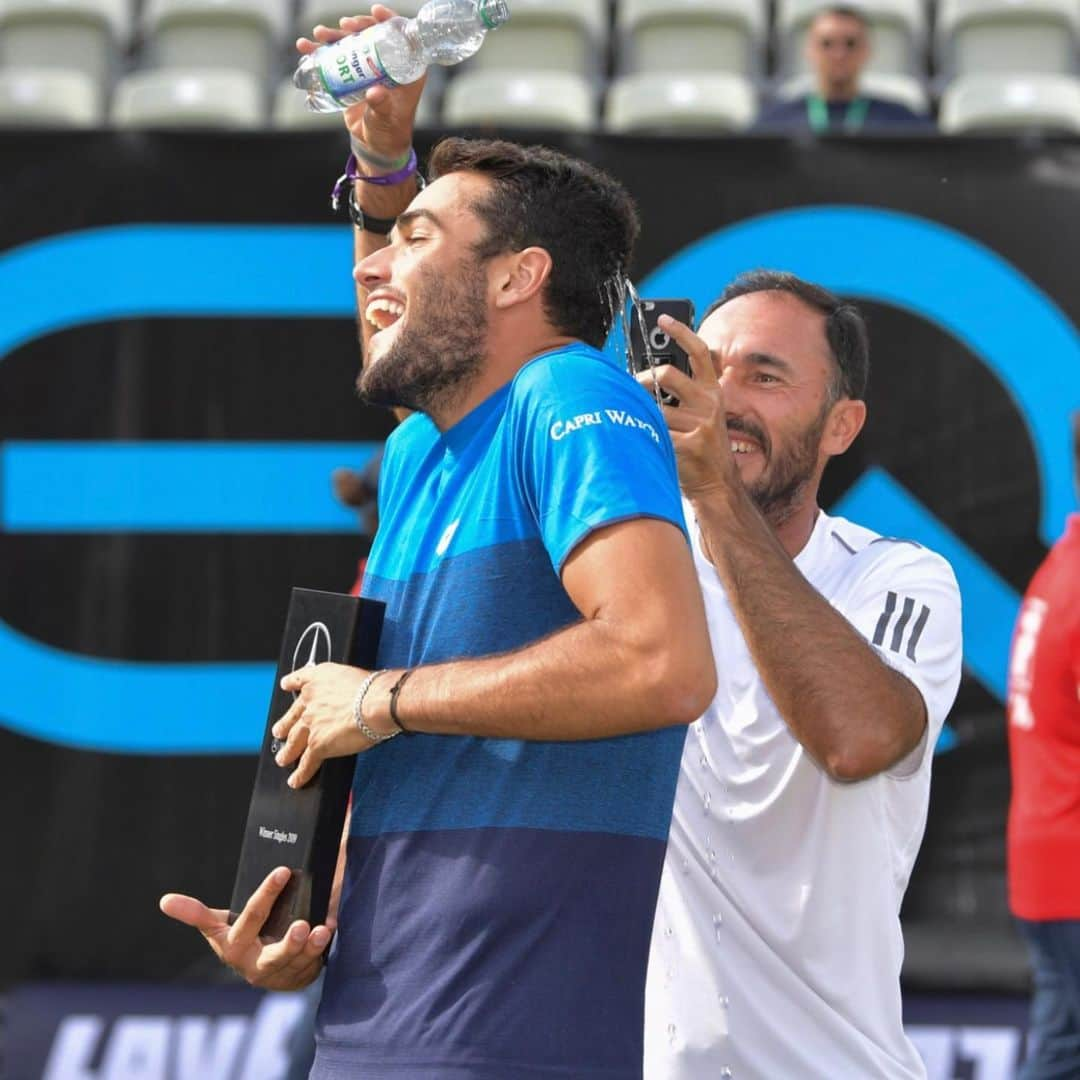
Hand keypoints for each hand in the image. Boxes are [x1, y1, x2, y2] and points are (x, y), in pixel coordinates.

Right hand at [159, 868, 332, 990]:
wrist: (259, 970)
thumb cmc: (240, 938)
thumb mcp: (217, 927)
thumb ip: (195, 914)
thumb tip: (165, 901)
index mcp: (235, 946)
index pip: (251, 918)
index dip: (266, 895)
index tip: (282, 870)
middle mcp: (256, 965)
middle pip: (274, 955)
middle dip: (288, 944)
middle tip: (302, 925)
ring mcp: (279, 974)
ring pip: (297, 962)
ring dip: (311, 947)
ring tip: (322, 929)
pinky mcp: (299, 978)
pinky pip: (312, 966)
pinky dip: (321, 951)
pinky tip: (329, 932)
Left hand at [274, 663, 392, 786]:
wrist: (377, 703)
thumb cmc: (375, 689)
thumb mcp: (357, 677)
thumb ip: (348, 685)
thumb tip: (358, 695)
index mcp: (321, 678)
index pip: (300, 679)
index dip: (291, 683)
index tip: (287, 685)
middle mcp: (311, 699)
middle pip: (293, 716)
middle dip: (285, 725)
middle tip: (279, 731)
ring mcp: (311, 723)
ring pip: (294, 740)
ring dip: (288, 752)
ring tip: (283, 758)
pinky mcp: (317, 744)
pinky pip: (306, 762)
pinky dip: (300, 773)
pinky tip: (296, 779)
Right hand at [296, 7, 426, 159]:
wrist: (374, 144)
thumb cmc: (388, 133)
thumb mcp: (386, 120)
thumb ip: (382, 107)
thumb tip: (374, 94)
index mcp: (406, 71)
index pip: (401, 38)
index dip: (389, 21)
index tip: (375, 11)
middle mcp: (388, 65)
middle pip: (373, 35)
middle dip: (356, 25)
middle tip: (344, 25)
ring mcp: (369, 69)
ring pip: (352, 43)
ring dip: (334, 35)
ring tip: (319, 34)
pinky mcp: (353, 75)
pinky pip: (337, 58)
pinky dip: (320, 51)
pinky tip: (306, 47)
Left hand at [634, 315, 739, 500]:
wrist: (717, 484)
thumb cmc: (700, 445)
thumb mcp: (704, 414)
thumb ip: (688, 392)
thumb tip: (652, 373)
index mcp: (714, 391)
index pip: (700, 352)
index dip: (681, 332)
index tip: (662, 319)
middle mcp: (710, 404)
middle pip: (666, 376)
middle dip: (642, 381)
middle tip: (632, 389)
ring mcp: (701, 425)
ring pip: (654, 408)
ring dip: (640, 415)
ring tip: (637, 423)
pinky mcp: (690, 446)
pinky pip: (654, 433)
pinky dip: (644, 437)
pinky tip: (644, 443)